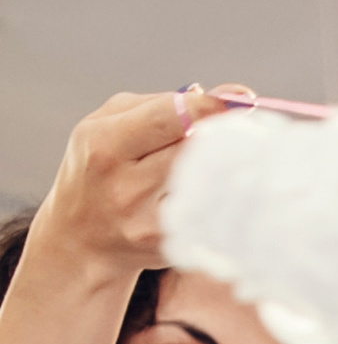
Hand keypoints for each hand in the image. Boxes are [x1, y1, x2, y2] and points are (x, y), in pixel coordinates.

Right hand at [34, 88, 235, 281]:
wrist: (81, 237)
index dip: (209, 108)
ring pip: (207, 186)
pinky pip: (209, 218)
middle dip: (225, 138)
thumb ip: (160, 105)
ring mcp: (147, 221)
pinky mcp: (168, 248)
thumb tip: (220, 96)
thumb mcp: (109, 125)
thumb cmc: (101, 168)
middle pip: (194, 151)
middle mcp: (124, 184)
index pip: (169, 118)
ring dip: (229, 171)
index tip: (241, 100)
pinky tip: (230, 195)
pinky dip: (224, 202)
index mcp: (105, 143)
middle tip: (250, 132)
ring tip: (243, 161)